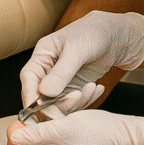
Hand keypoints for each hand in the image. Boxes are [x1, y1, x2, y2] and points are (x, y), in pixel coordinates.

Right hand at [20, 11, 143, 107]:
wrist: (115, 35)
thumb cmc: (93, 33)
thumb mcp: (77, 50)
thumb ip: (61, 72)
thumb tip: (44, 92)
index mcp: (42, 54)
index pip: (28, 78)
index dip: (31, 96)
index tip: (40, 111)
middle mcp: (47, 69)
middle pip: (40, 96)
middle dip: (56, 103)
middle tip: (76, 100)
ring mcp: (60, 81)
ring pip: (58, 104)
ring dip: (75, 102)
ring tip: (91, 88)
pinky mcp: (74, 88)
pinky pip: (73, 104)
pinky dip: (85, 101)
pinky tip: (97, 89)